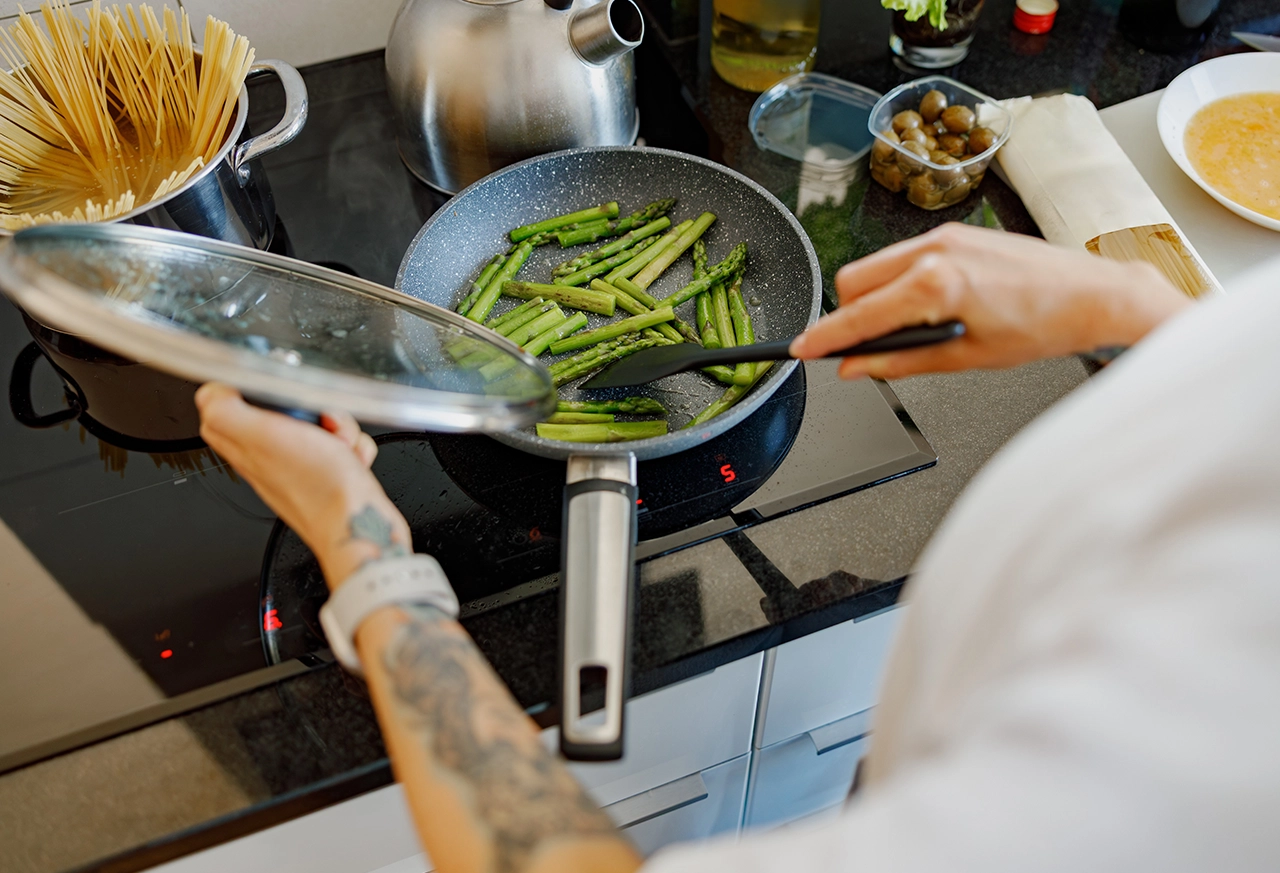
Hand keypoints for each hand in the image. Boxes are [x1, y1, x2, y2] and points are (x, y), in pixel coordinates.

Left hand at [195, 384, 411, 588]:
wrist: (357, 523)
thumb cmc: (316, 487)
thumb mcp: (261, 435)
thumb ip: (225, 410)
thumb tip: (209, 392)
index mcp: (244, 445)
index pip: (225, 407)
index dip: (248, 392)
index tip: (272, 393)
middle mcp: (268, 456)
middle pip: (280, 409)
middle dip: (308, 406)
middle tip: (315, 419)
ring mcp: (300, 464)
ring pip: (317, 423)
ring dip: (338, 426)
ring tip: (339, 443)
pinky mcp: (330, 472)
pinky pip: (341, 444)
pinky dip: (354, 447)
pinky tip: (352, 458)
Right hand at [790, 223, 1191, 379]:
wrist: (1093, 294)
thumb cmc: (1043, 326)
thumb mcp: (965, 358)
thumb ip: (901, 360)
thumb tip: (857, 367)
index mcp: (936, 285)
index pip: (859, 315)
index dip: (825, 337)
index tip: (801, 350)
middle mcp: (935, 250)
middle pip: (853, 282)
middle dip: (848, 315)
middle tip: (864, 348)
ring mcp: (944, 236)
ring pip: (875, 266)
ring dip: (874, 298)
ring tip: (906, 329)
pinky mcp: (955, 232)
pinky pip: (903, 256)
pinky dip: (898, 282)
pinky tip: (926, 306)